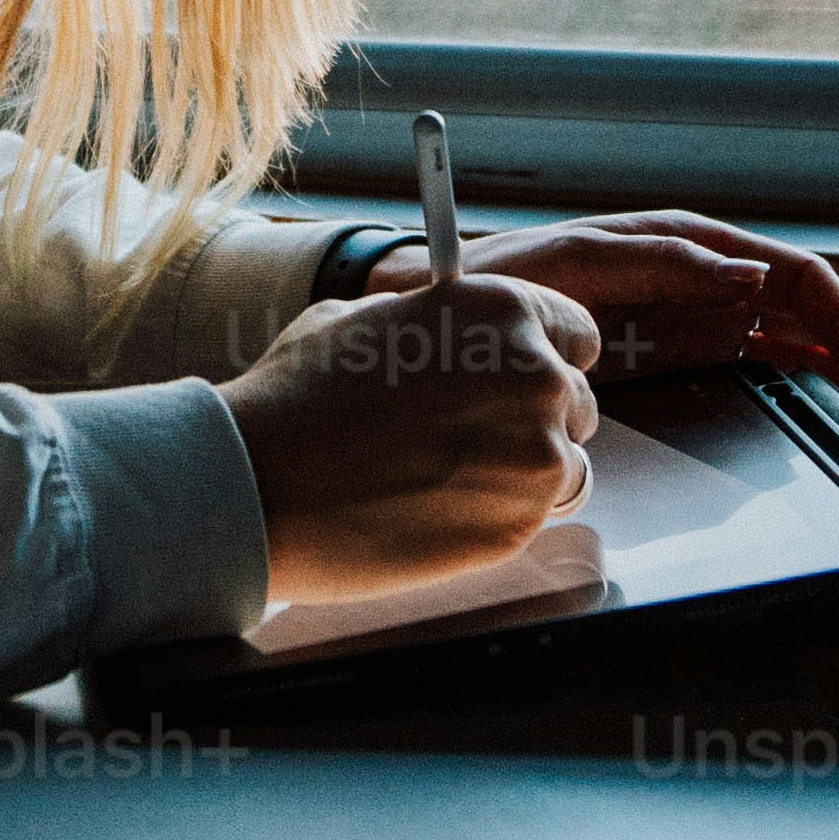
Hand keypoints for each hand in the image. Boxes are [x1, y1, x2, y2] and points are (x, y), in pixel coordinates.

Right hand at [223, 273, 601, 594]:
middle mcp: (536, 378)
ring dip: (522, 472)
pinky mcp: (517, 528)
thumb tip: (453, 336)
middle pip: (576, 403)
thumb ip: (437, 325)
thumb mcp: (366, 319)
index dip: (544, 356)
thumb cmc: (299, 397)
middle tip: (468, 435)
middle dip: (531, 418)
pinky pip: (533, 518)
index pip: (577, 334)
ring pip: (565, 466)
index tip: (519, 378)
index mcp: (505, 311)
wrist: (261, 484)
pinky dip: (497, 517)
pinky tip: (435, 509)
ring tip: (448, 477)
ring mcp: (535, 458)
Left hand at [357, 213, 838, 433]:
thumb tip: (744, 274)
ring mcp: (708, 311)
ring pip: (811, 338)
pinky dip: (825, 383)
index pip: (793, 277)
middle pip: (821, 308)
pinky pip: (779, 360)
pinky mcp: (695, 344)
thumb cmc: (502, 279)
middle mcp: (709, 274)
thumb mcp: (570, 264)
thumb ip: (656, 262)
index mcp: (688, 245)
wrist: (447, 310)